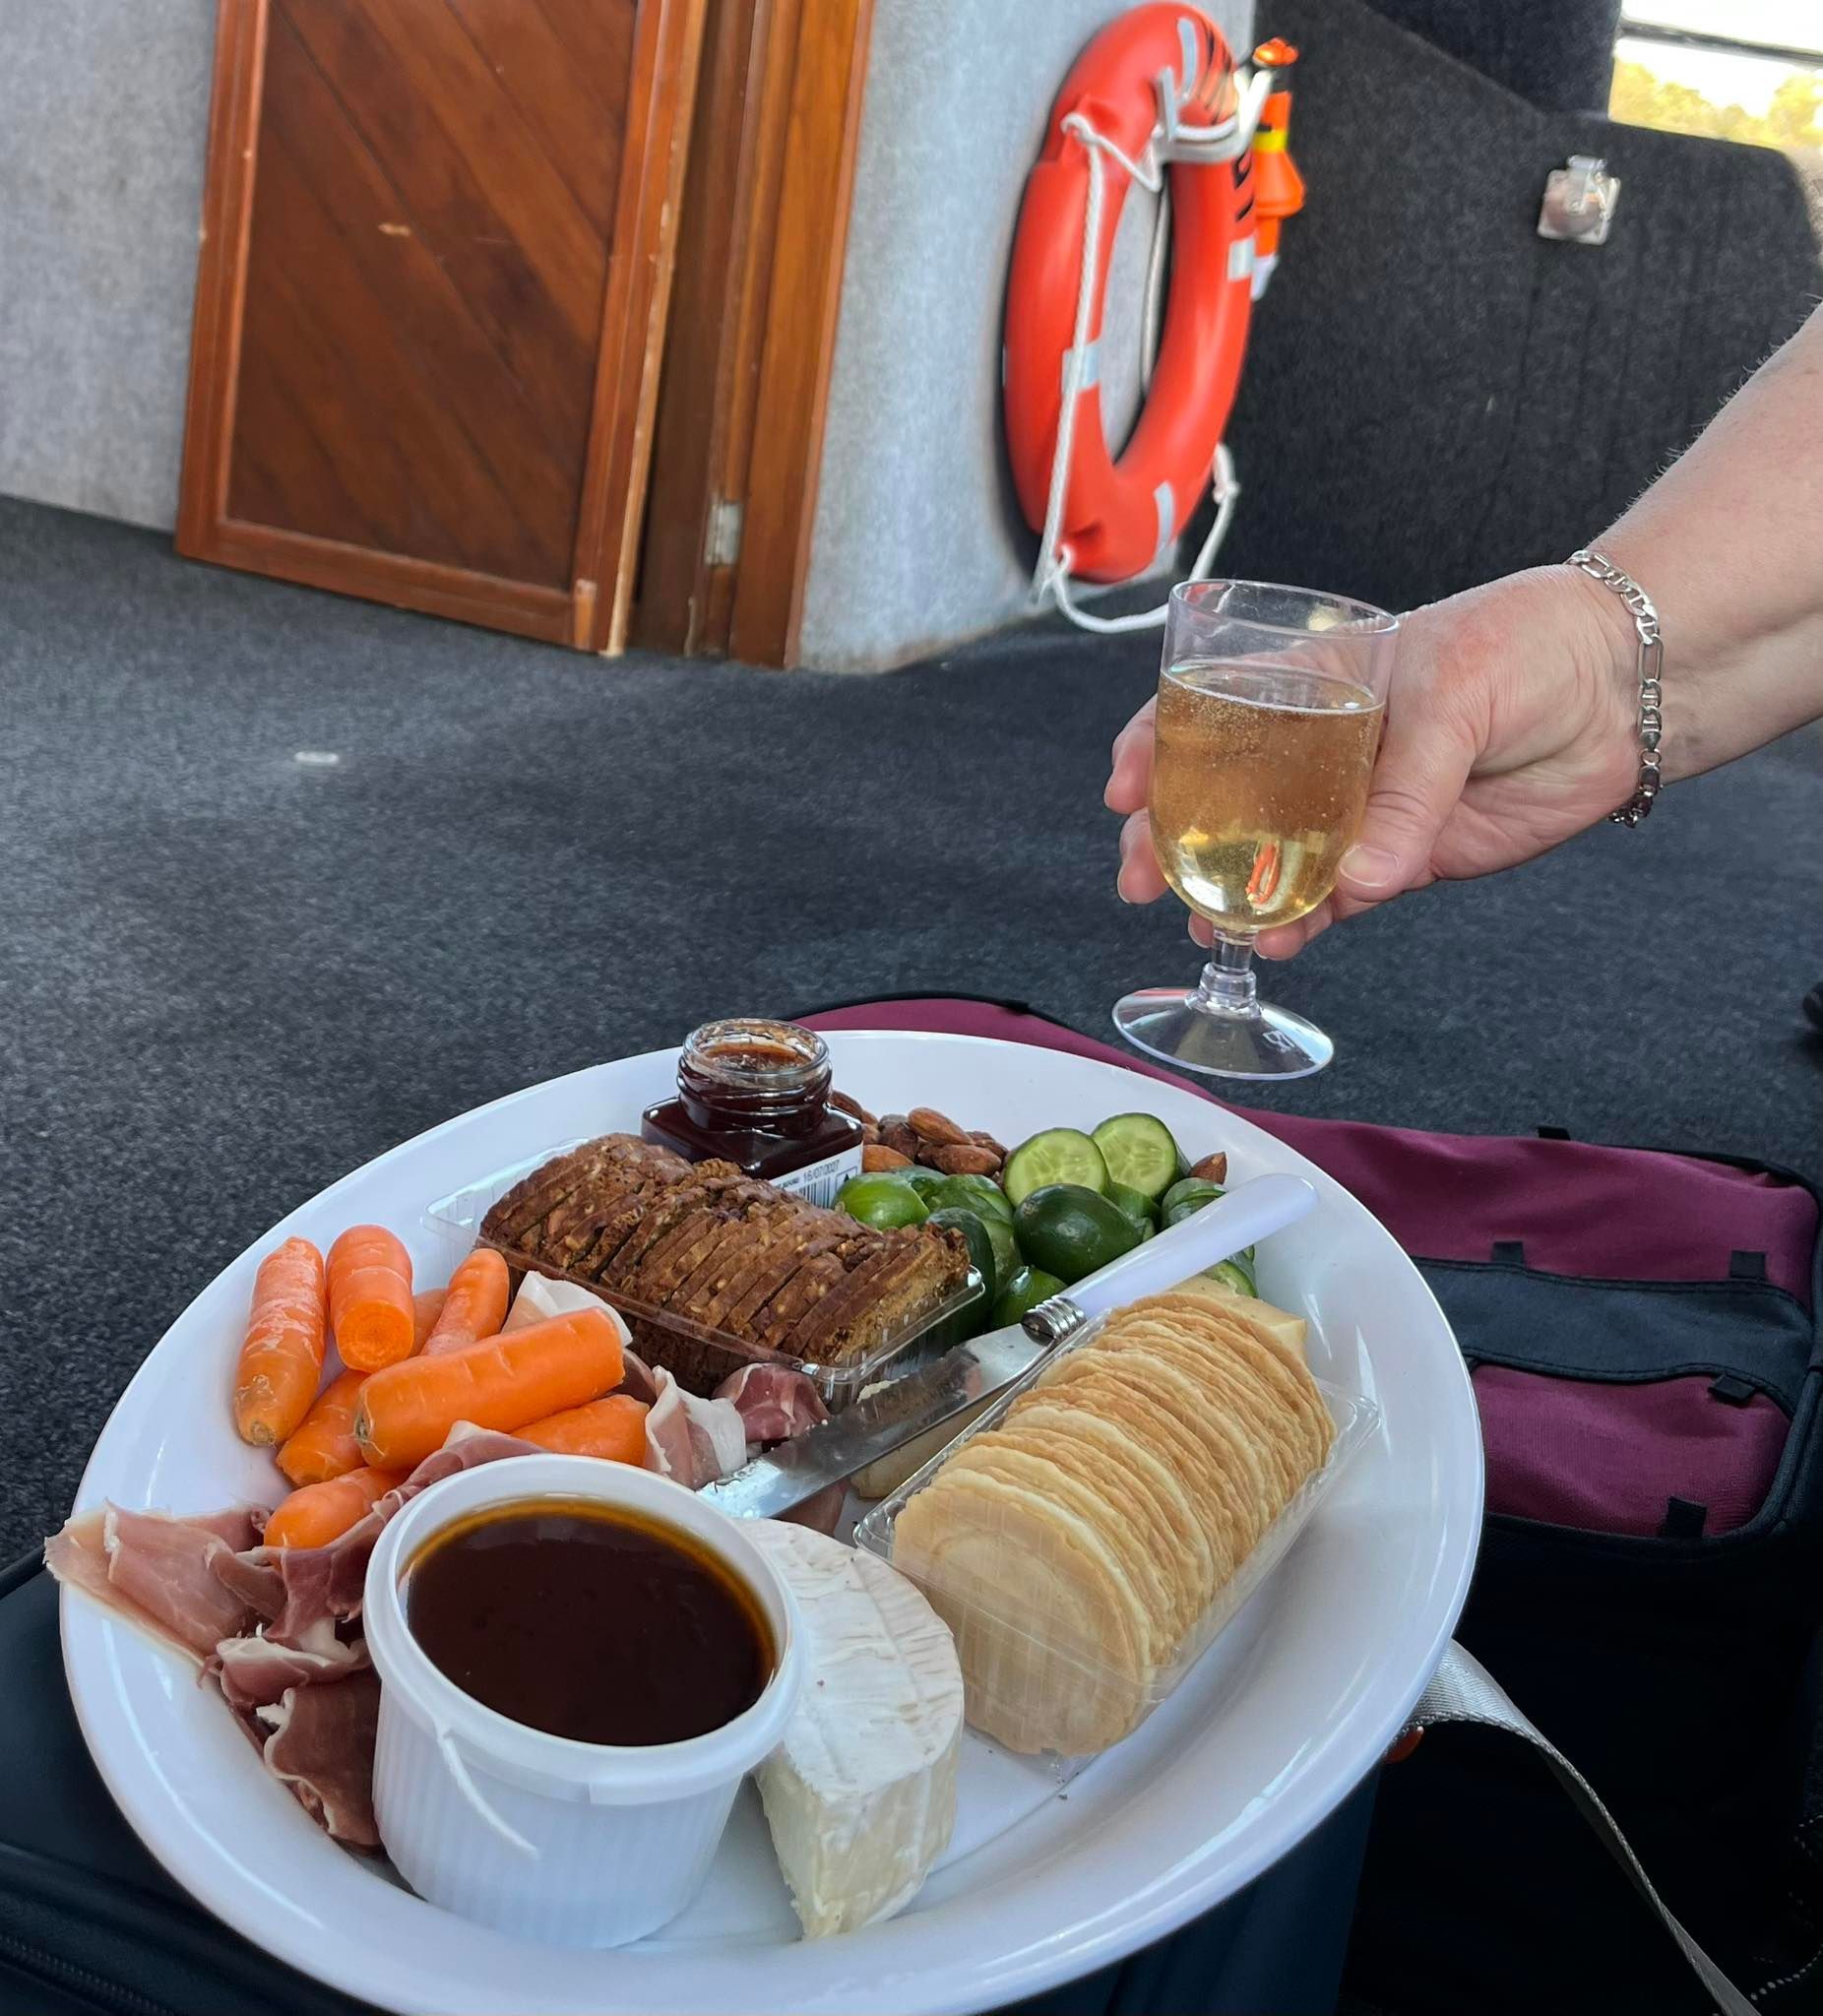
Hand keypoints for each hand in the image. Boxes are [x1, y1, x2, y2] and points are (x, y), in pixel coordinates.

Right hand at [1104, 566, 1639, 956]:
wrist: (1625, 688)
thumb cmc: (1529, 646)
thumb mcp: (1455, 697)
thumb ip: (1408, 792)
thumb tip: (1365, 877)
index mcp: (1311, 679)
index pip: (1209, 709)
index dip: (1154, 746)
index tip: (1123, 787)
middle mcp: (1321, 748)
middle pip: (1223, 797)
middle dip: (1171, 840)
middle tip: (1141, 877)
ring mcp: (1358, 807)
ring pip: (1269, 858)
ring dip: (1228, 894)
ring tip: (1203, 927)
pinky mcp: (1402, 858)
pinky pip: (1336, 896)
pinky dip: (1301, 921)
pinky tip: (1274, 938)